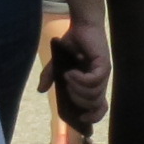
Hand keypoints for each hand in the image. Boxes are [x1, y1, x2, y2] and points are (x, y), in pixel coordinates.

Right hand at [41, 15, 112, 129]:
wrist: (81, 25)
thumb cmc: (71, 44)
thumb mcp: (57, 64)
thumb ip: (50, 76)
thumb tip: (40, 90)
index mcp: (93, 85)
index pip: (100, 108)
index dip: (93, 117)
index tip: (81, 119)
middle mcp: (100, 81)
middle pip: (95, 105)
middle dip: (78, 102)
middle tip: (67, 89)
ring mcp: (103, 73)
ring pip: (94, 94)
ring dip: (77, 89)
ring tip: (67, 77)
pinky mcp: (103, 63)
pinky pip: (93, 80)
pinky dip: (80, 80)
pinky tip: (71, 72)